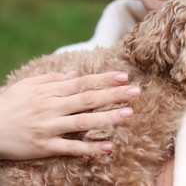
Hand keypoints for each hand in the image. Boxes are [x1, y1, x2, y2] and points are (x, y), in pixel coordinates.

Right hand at [0, 71, 139, 159]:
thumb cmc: (8, 104)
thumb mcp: (28, 85)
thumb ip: (53, 79)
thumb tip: (76, 72)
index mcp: (50, 92)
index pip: (83, 83)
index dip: (104, 79)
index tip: (124, 77)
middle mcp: (52, 107)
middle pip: (88, 99)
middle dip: (114, 95)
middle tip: (136, 92)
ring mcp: (49, 127)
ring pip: (83, 121)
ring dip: (107, 118)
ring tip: (128, 114)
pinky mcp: (45, 147)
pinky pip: (71, 147)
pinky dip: (89, 148)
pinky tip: (107, 148)